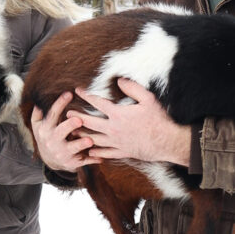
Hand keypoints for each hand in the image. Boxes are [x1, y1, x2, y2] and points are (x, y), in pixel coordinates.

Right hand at [30, 92, 98, 171]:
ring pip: (72, 148)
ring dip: (81, 144)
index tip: (69, 93)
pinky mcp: (71, 163)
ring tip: (90, 140)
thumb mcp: (38, 126)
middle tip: (79, 119)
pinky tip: (100, 157)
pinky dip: (92, 160)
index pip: (52, 115)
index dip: (59, 104)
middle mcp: (52, 141)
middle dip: (69, 126)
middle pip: (60, 132)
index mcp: (45, 129)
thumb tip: (38, 100)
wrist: (50, 159)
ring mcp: (61, 153)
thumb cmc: (47, 136)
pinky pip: (83, 161)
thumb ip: (38, 113)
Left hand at [73, 79, 190, 164]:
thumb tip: (120, 80)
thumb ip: (132, 88)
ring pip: (94, 139)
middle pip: (90, 123)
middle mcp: (113, 129)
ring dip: (82, 135)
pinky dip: (96, 151)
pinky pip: (105, 153)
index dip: (86, 95)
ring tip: (73, 132)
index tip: (78, 90)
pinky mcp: (122, 152)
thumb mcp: (148, 99)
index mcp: (118, 114)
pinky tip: (90, 150)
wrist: (166, 142)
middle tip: (68, 113)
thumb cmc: (158, 119)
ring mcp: (116, 142)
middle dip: (77, 117)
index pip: (98, 103)